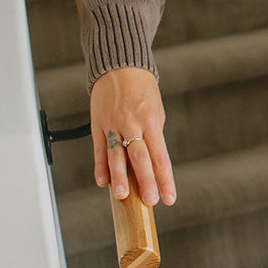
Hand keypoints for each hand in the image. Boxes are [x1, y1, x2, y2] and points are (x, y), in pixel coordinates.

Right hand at [89, 67, 175, 206]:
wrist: (119, 66)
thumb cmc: (142, 90)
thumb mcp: (156, 112)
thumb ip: (153, 138)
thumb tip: (150, 166)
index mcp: (152, 122)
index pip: (160, 156)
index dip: (165, 179)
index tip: (169, 198)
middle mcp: (132, 123)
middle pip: (139, 157)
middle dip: (145, 181)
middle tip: (150, 201)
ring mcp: (113, 124)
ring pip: (116, 155)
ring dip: (119, 177)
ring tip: (122, 196)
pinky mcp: (98, 124)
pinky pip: (99, 148)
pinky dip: (100, 166)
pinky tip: (102, 182)